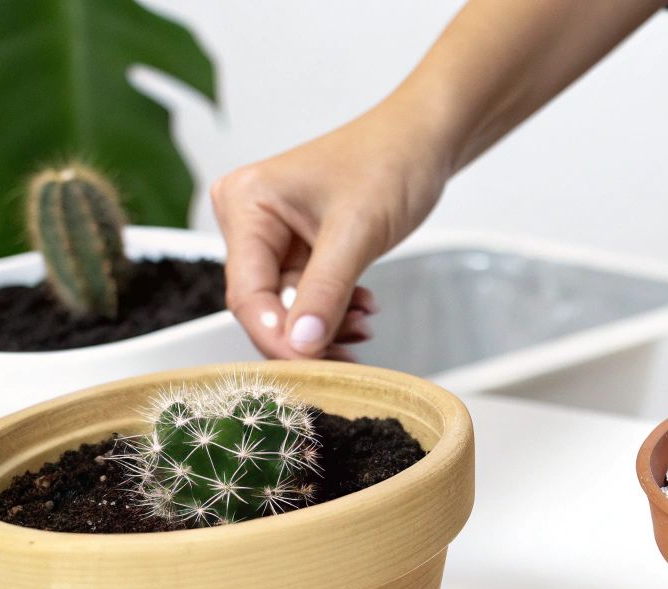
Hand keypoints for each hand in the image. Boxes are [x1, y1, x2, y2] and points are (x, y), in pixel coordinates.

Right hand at [211, 112, 448, 358]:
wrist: (422, 142)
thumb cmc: (388, 164)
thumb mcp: (357, 233)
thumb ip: (326, 292)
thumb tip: (301, 345)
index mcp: (245, 203)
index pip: (247, 292)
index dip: (276, 337)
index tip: (309, 368)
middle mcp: (248, 218)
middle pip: (264, 304)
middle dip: (306, 336)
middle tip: (345, 359)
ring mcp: (273, 234)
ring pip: (290, 307)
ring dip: (327, 326)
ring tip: (366, 327)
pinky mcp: (299, 246)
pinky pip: (309, 296)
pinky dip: (336, 311)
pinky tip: (365, 311)